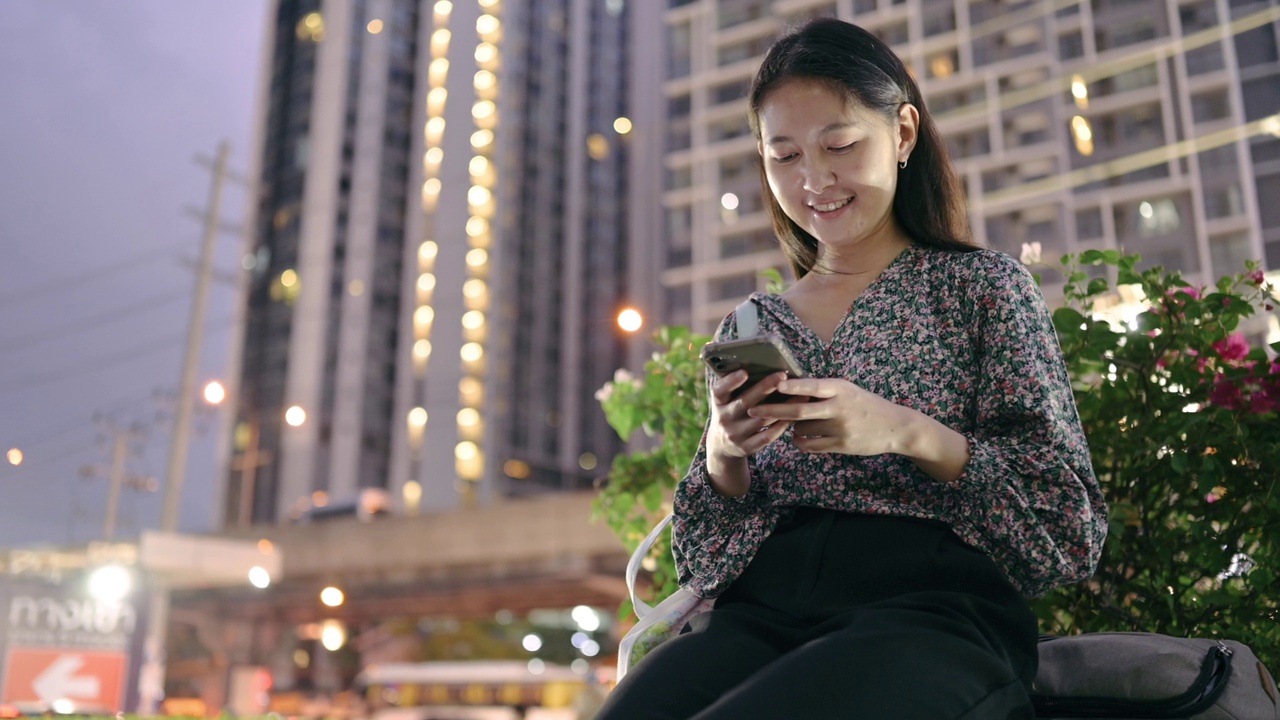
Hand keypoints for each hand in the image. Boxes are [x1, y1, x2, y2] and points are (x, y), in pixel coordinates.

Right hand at [706, 371, 801, 458]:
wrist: (722, 445)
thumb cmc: (731, 412)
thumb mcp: (727, 400)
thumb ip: (737, 386)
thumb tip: (762, 362)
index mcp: (718, 403)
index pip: (719, 390)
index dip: (731, 382)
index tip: (744, 372)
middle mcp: (724, 419)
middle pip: (745, 403)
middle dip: (764, 388)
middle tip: (782, 375)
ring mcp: (735, 435)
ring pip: (761, 420)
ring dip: (782, 407)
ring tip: (800, 395)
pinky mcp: (746, 448)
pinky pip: (767, 436)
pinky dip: (781, 425)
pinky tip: (795, 416)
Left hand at [748, 377, 909, 455]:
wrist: (894, 427)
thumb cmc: (865, 404)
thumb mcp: (848, 390)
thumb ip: (824, 389)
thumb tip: (791, 386)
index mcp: (840, 389)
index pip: (812, 385)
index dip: (793, 386)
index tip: (775, 384)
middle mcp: (839, 407)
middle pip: (799, 410)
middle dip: (773, 410)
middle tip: (753, 410)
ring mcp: (840, 428)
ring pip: (802, 429)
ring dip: (791, 428)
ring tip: (792, 424)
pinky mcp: (841, 445)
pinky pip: (810, 445)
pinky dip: (800, 441)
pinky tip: (800, 438)